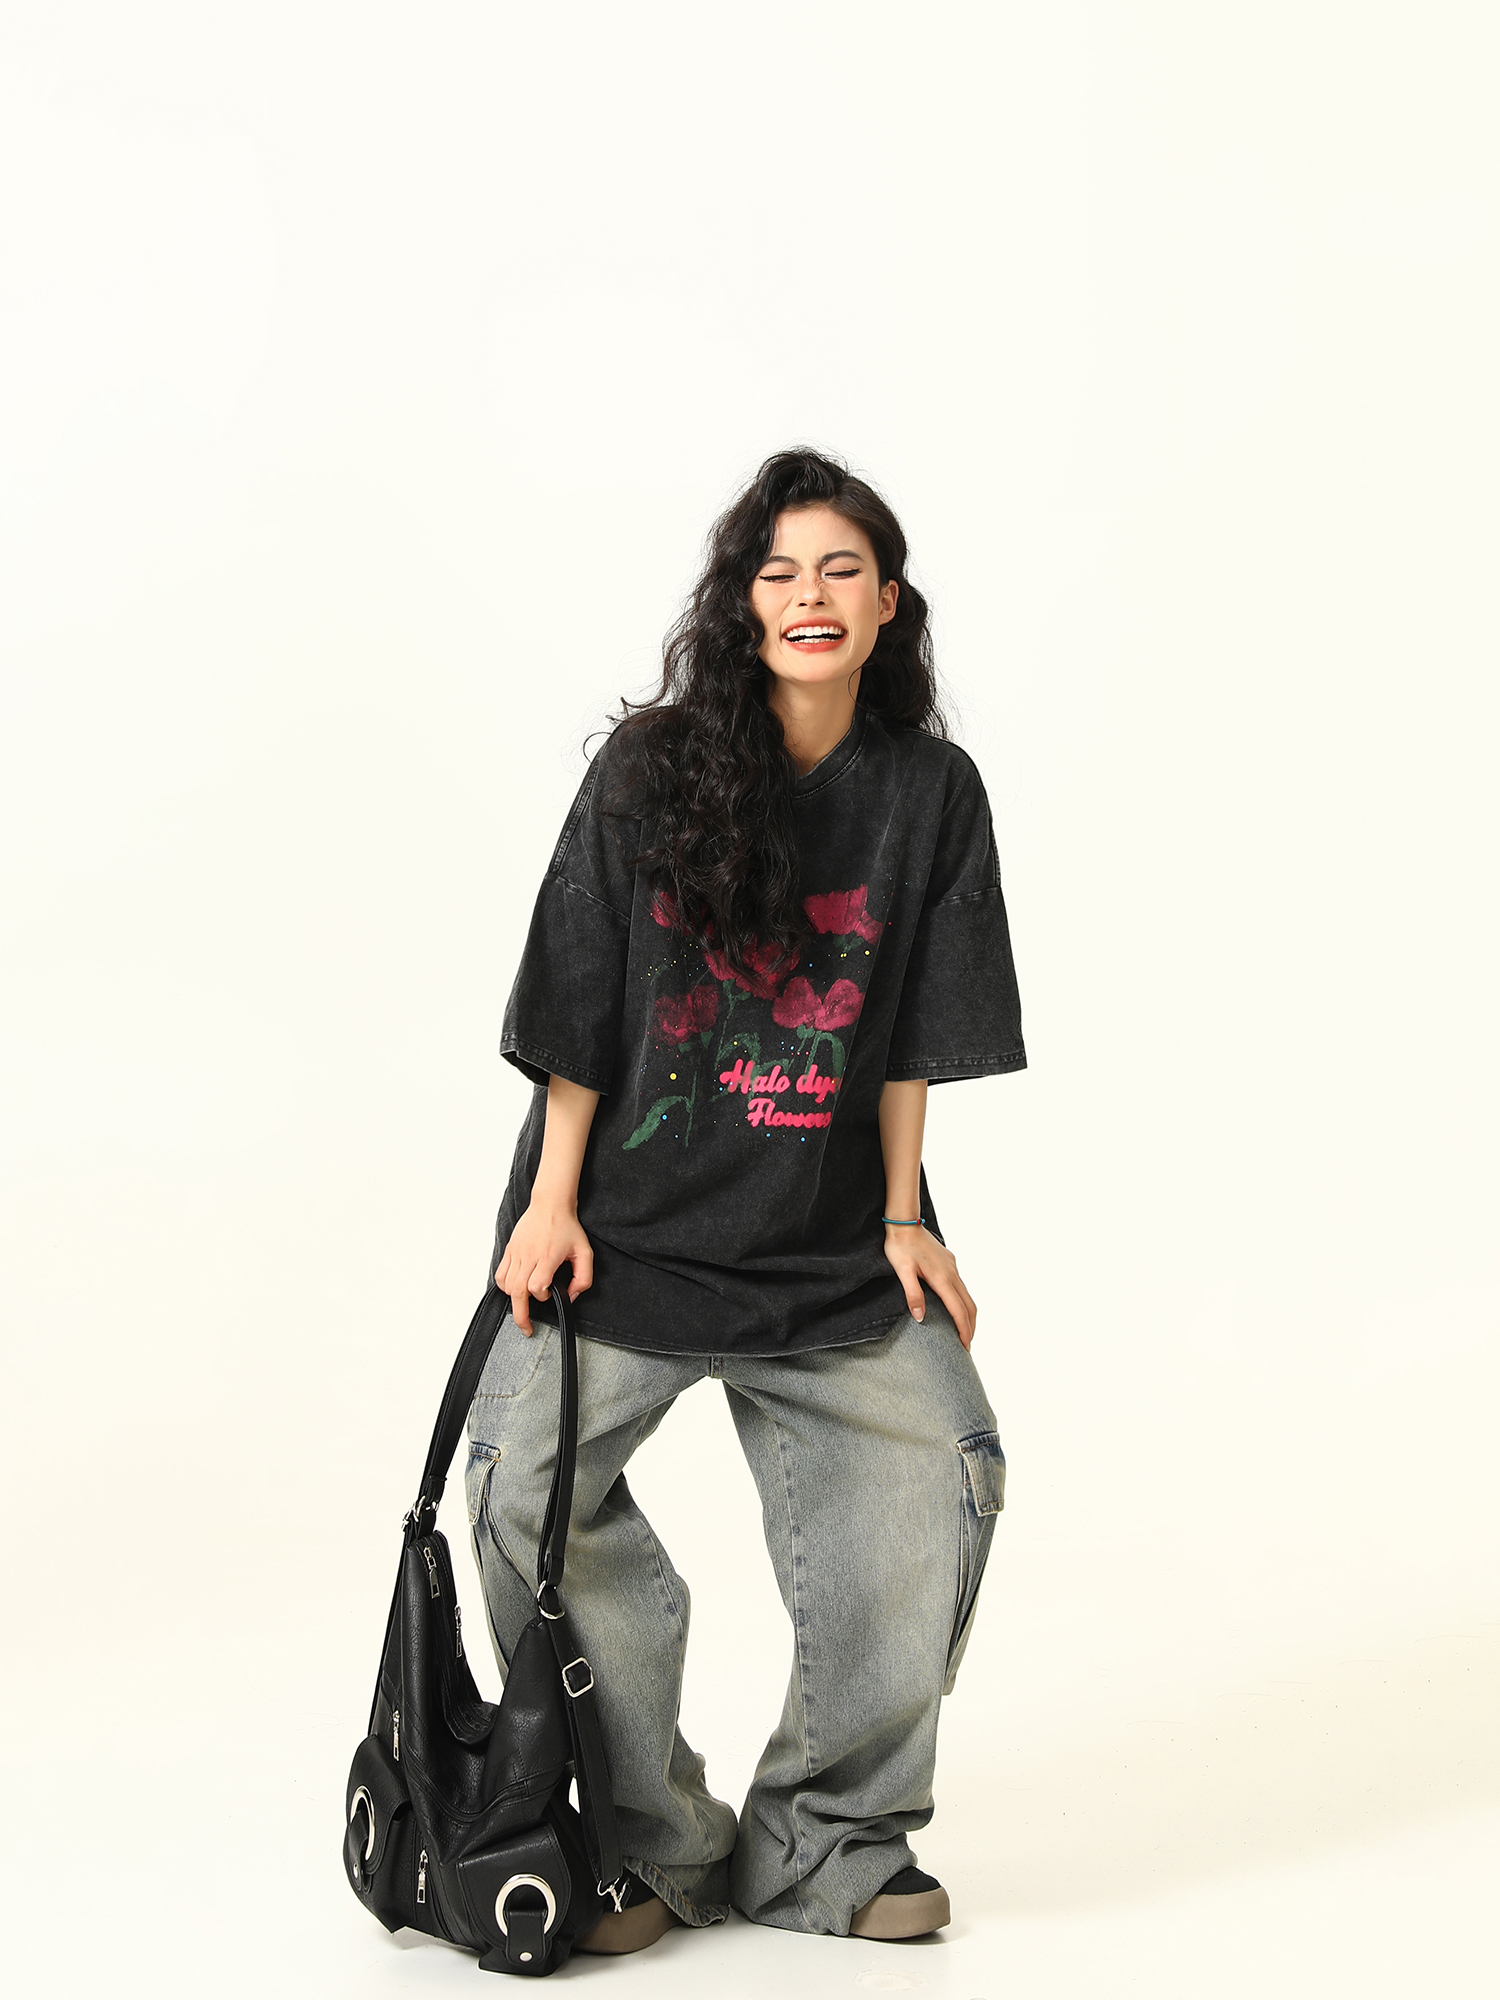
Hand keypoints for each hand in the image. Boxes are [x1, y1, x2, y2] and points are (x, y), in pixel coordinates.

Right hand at [495, 1199, 593, 1334]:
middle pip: (517, 1292)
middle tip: (526, 1328)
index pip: (536, 1286)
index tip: (551, 1294)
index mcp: (547, 1257)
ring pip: (506, 1285)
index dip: (543, 1296)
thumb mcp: (585, 1252)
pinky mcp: (510, 1250)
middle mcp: (528, 1256)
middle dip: (520, 1315)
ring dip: (513, 1300)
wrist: (550, 1205)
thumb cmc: (567, 1227)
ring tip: (521, 1308)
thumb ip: (584, 1278)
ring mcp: (516, 1253)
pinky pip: (500, 1274)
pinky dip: (504, 1286)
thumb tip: (571, 1296)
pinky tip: (514, 1289)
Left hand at [882, 1225, 977, 1348]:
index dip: (964, 1330)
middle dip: (970, 1326)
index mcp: (942, 1279)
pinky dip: (962, 1301)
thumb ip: (913, 1294)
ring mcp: (952, 1267)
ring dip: (968, 1314)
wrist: (904, 1222)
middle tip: (966, 1345)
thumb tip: (921, 1317)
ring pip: (967, 1295)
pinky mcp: (949, 1262)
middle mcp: (951, 1274)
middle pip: (969, 1305)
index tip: (965, 1346)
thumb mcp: (902, 1272)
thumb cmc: (900, 1247)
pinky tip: (954, 1306)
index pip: (958, 1310)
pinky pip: (961, 1285)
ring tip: (963, 1330)